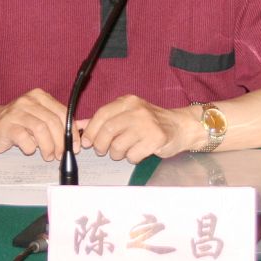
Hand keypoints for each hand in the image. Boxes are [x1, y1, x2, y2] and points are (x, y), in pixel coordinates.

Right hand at [0, 88, 71, 160]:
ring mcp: (16, 111)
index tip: (74, 147)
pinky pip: (24, 138)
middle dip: (60, 142)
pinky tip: (30, 150)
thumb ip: (60, 122)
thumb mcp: (40, 118)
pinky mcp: (5, 125)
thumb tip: (84, 127)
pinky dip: (30, 147)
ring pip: (40, 129)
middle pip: (53, 121)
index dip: (71, 132)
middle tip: (60, 155)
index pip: (63, 112)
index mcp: (40, 96)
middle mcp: (28, 100)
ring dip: (48, 146)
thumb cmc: (17, 123)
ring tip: (48, 155)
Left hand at [79, 95, 195, 163]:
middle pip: (108, 130)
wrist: (181, 126)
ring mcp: (147, 124)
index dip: (91, 130)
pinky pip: (133, 155)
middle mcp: (137, 110)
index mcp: (127, 101)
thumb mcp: (127, 114)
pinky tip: (137, 152)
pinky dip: (131, 158)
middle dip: (101, 145)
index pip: (101, 114)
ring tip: (123, 151)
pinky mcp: (156, 138)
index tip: (86, 142)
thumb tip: (79, 126)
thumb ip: (104, 119)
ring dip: (117, 153)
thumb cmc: (150, 122)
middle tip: (103, 150)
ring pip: (118, 145)